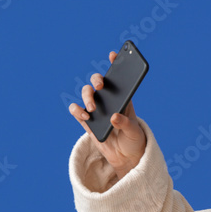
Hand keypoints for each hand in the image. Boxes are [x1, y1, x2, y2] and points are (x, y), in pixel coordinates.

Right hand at [68, 50, 146, 178]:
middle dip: (97, 79)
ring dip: (87, 97)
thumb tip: (113, 117)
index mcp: (123, 98)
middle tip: (101, 85)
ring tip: (93, 110)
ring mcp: (96, 109)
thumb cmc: (133, 140)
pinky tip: (85, 117)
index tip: (114, 55)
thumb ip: (126, 124)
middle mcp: (108, 100)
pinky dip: (77, 110)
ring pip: (86, 93)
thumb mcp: (135, 132)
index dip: (115, 63)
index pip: (118, 77)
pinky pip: (76, 110)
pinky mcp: (86, 121)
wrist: (125, 157)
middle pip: (98, 82)